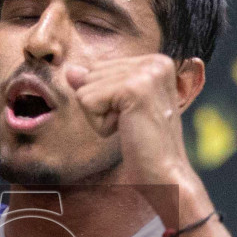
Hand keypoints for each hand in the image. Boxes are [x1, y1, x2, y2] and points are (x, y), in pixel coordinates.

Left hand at [64, 53, 209, 223]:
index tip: (134, 117)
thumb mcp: (119, 108)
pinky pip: (87, 101)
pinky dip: (100, 124)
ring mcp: (147, 73)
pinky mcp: (134, 89)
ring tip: (131, 128)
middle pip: (91, 75)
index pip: (100, 68)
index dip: (107, 99)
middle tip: (132, 125)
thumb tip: (70, 69)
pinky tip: (126, 131)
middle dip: (101, 106)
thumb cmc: (145, 146)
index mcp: (156, 61)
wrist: (166, 175)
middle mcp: (155, 61)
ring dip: (100, 116)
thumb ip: (97, 84)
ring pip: (86, 88)